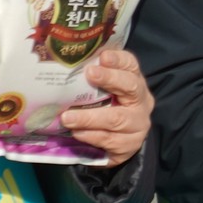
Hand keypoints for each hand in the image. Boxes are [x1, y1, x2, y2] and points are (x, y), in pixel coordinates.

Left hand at [57, 47, 152, 163]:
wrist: (115, 145)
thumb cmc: (104, 112)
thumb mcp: (101, 94)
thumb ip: (90, 82)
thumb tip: (62, 67)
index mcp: (135, 83)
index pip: (131, 65)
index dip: (119, 60)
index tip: (103, 56)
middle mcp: (141, 101)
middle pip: (131, 87)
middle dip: (111, 79)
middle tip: (89, 74)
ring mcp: (138, 125)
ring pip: (116, 118)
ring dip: (90, 117)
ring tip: (67, 118)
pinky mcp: (130, 145)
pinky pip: (109, 140)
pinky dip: (91, 136)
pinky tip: (76, 133)